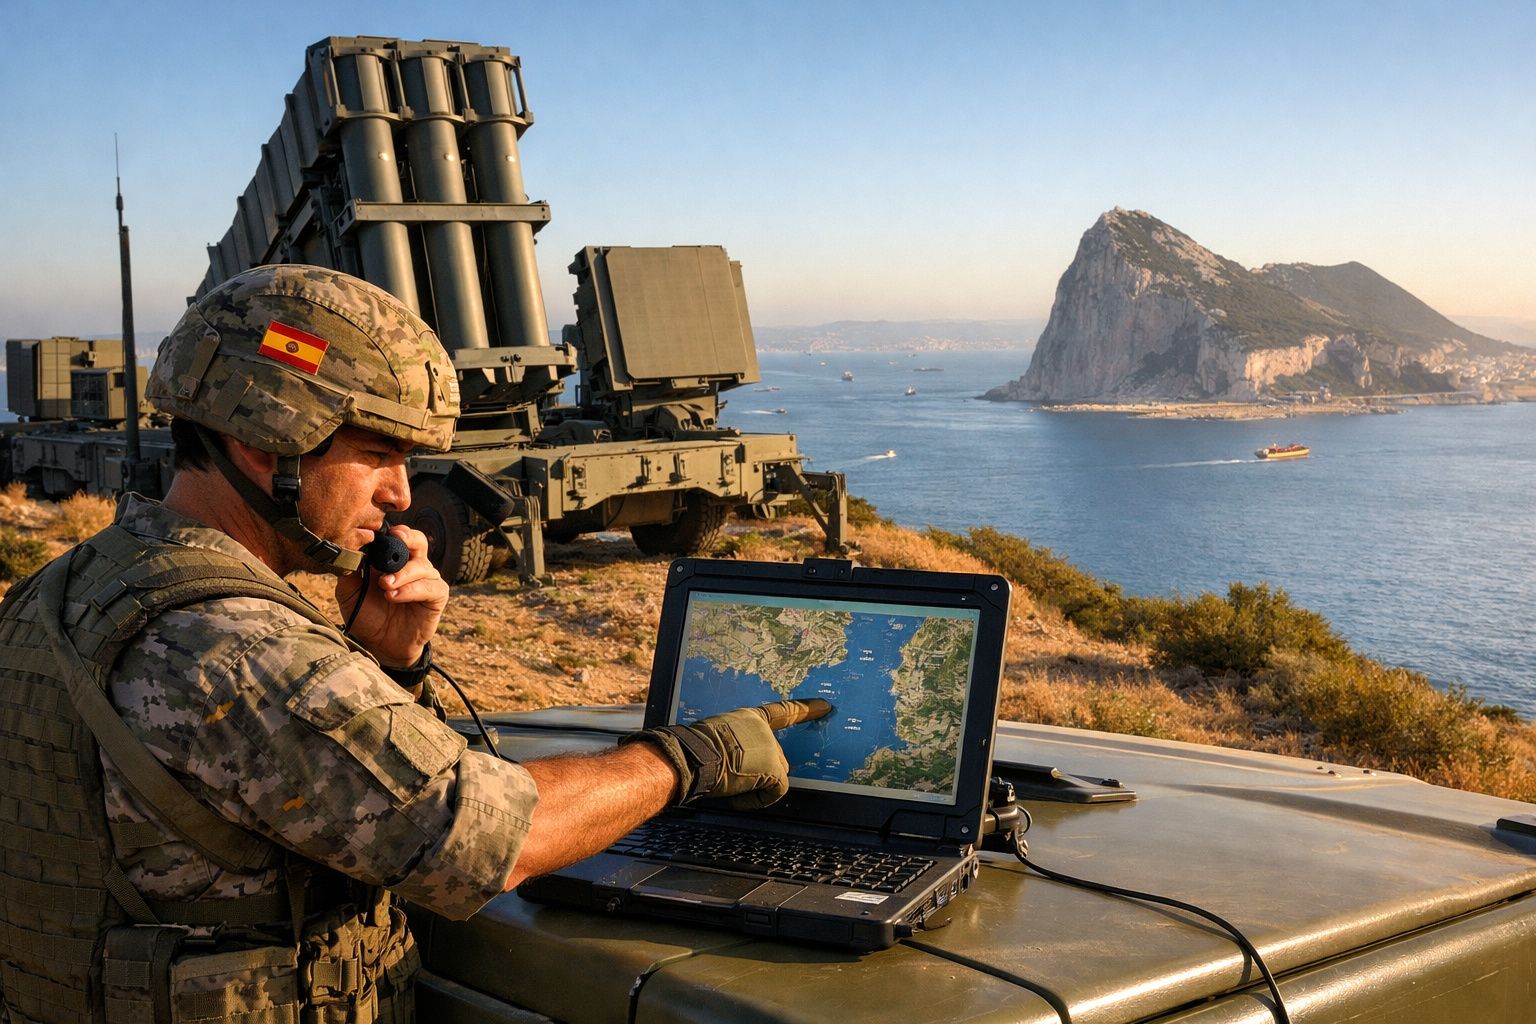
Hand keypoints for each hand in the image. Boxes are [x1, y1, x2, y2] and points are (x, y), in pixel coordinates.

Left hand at [334, 525, 448, 668]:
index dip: (391, 531)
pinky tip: (394, 596)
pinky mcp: (437, 596)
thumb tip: (349, 549)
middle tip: (396, 540)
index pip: (396, 536)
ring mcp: (426, 579)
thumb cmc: (366, 616)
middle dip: (408, 538)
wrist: (380, 645)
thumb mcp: (349, 592)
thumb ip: (349, 571)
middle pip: (417, 540)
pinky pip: (429, 586)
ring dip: (403, 573)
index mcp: (392, 559)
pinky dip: (411, 590)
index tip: (380, 532)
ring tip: (386, 585)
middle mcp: (412, 565)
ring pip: (422, 565)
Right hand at [623, 698, 833, 808]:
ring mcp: (771, 748)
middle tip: (733, 777)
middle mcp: (764, 729)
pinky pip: (774, 792)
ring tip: (729, 784)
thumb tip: (730, 760)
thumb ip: (731, 743)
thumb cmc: (692, 749)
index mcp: (749, 717)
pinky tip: (737, 797)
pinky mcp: (774, 769)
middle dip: (759, 772)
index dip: (804, 709)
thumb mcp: (713, 738)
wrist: (692, 756)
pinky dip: (756, 800)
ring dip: (755, 785)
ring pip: (775, 776)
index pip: (782, 712)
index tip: (825, 706)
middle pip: (775, 758)